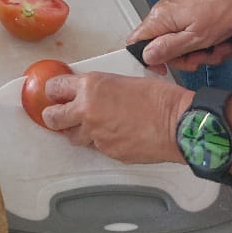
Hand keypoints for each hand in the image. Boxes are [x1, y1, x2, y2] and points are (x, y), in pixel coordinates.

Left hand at [41, 71, 191, 162]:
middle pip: (53, 117)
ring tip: (90, 126)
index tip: (54, 93)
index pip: (55, 88)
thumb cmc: (159, 98)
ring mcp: (96, 135)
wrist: (177, 123)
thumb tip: (89, 93)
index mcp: (90, 86)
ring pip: (73, 137)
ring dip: (77, 132)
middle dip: (53, 116)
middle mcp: (87, 110)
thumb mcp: (122, 80)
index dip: (53, 91)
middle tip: (57, 114)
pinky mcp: (108, 152)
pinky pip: (96, 148)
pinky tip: (114, 135)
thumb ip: (99, 89)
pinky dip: (100, 143)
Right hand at [125, 0, 231, 72]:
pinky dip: (205, 43)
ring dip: (201, 52)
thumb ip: (168, 48)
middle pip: (161, 47)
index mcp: (160, 18)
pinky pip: (189, 36)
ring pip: (179, 44)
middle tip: (202, 57)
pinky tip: (220, 42)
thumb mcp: (196, 38)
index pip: (135, 42)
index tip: (166, 68)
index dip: (148, 59)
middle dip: (185, 58)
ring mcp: (176, 14)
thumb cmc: (222, 10)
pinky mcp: (188, 14)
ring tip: (218, 48)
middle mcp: (163, 14)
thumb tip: (146, 56)